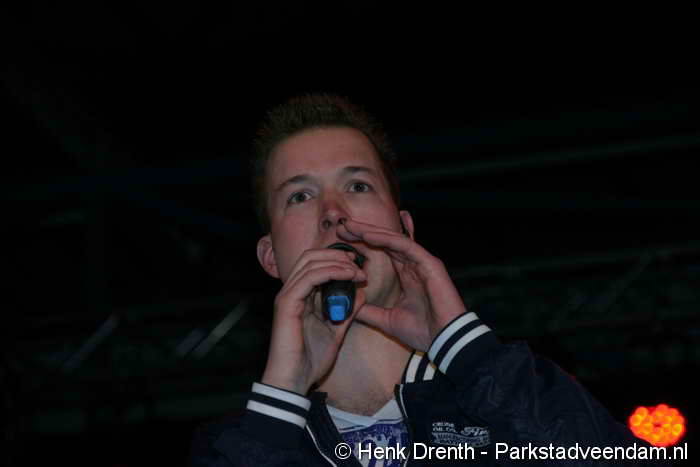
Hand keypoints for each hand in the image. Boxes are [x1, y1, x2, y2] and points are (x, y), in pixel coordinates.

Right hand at [261, 248, 366, 394]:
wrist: (293, 381)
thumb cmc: (310, 360)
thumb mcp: (336, 332)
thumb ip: (347, 313)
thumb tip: (361, 295)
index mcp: (300, 296)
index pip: (314, 264)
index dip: (335, 259)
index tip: (357, 266)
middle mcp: (291, 292)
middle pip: (310, 257)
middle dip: (336, 255)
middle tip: (357, 263)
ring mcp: (287, 296)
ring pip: (309, 262)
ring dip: (337, 263)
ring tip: (356, 271)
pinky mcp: (287, 304)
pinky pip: (309, 278)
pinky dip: (329, 272)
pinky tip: (347, 276)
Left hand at [337, 218, 465, 351]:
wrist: (444, 341)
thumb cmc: (423, 332)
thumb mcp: (387, 320)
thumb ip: (369, 311)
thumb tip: (350, 306)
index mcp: (406, 275)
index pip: (382, 252)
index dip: (363, 243)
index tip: (342, 238)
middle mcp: (413, 265)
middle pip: (385, 241)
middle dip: (363, 232)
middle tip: (341, 226)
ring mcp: (422, 262)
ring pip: (393, 239)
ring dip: (371, 231)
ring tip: (350, 226)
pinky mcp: (429, 263)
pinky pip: (405, 245)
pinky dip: (386, 238)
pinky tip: (368, 235)